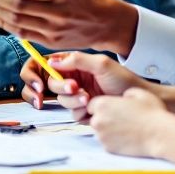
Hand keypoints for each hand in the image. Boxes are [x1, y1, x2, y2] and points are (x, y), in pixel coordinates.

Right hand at [20, 51, 143, 115]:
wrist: (137, 102)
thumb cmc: (124, 80)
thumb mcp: (101, 64)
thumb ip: (77, 60)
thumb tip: (53, 62)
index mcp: (73, 64)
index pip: (45, 66)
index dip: (37, 75)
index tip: (41, 86)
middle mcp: (72, 77)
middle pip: (50, 85)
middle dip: (63, 89)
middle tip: (77, 89)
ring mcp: (77, 95)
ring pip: (61, 101)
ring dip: (74, 101)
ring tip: (90, 98)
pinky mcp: (83, 110)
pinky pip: (72, 113)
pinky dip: (81, 112)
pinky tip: (93, 107)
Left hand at [87, 86, 167, 157]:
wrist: (159, 135)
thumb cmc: (151, 114)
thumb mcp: (138, 92)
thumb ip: (124, 93)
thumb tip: (123, 97)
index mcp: (102, 105)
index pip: (92, 105)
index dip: (104, 106)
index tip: (114, 108)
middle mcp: (98, 120)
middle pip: (95, 118)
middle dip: (106, 118)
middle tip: (122, 119)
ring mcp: (102, 136)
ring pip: (101, 131)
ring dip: (109, 130)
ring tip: (127, 128)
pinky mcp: (108, 149)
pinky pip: (107, 142)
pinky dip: (114, 141)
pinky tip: (128, 137)